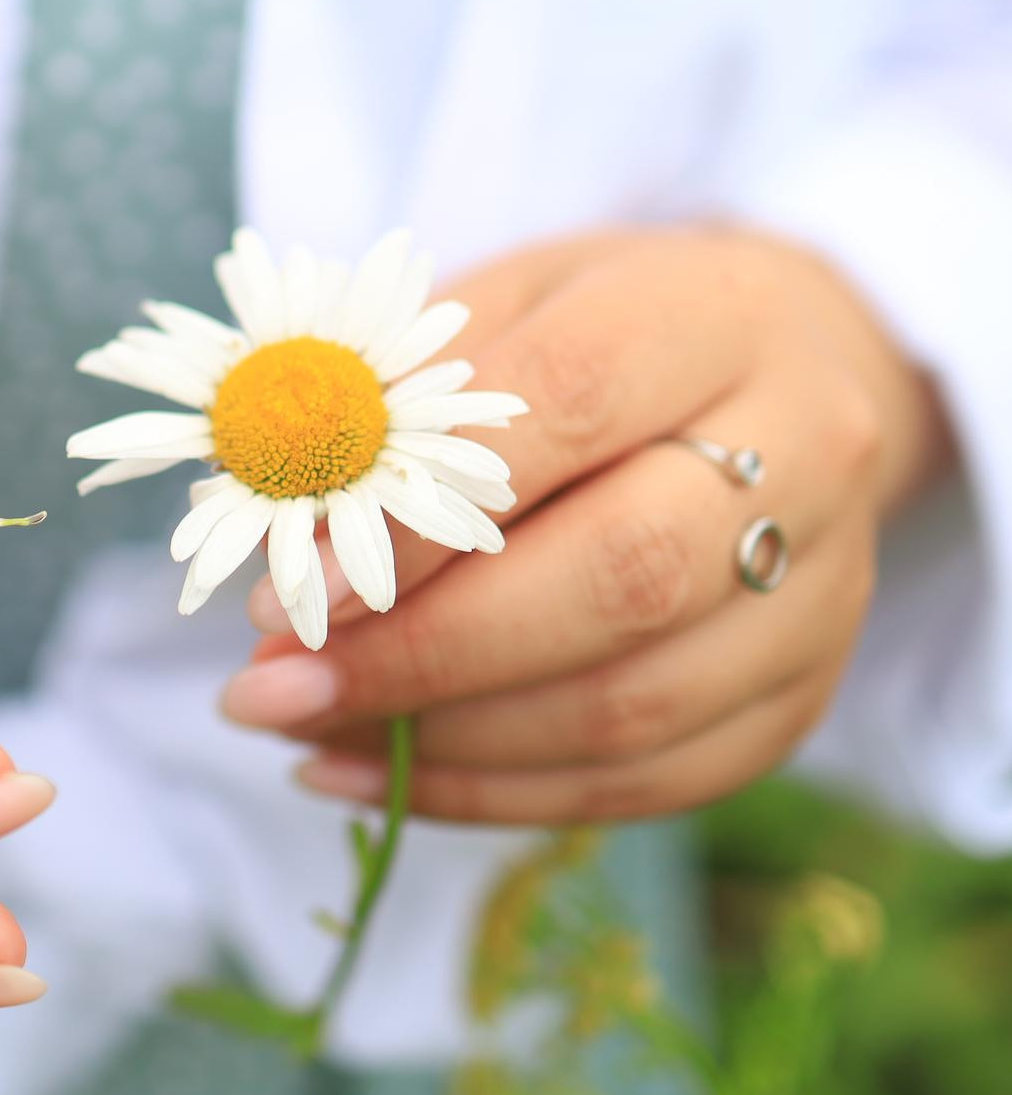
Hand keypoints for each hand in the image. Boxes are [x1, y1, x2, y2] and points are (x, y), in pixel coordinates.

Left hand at [227, 227, 950, 823]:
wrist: (791, 358)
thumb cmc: (610, 320)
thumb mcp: (504, 302)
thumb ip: (401, 405)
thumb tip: (286, 553)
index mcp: (712, 318)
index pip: (563, 411)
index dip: (419, 514)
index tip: (290, 587)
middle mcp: (804, 454)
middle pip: (619, 579)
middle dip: (423, 653)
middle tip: (273, 687)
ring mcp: (821, 589)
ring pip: (636, 706)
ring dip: (443, 741)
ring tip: (301, 725)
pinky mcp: (804, 689)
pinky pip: (654, 778)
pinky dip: (501, 792)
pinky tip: (383, 775)